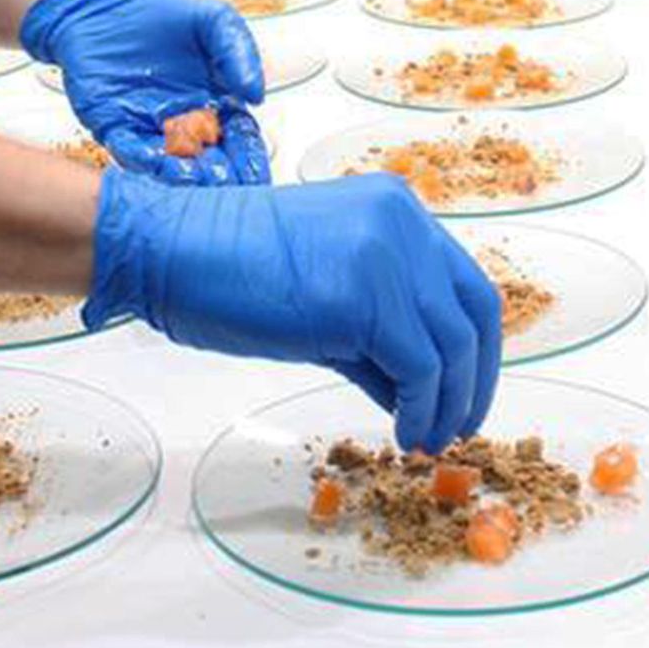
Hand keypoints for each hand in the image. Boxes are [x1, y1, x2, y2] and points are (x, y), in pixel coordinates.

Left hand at [21, 0, 267, 184]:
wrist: (101, 2)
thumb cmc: (158, 9)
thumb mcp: (213, 20)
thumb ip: (240, 53)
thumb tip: (257, 95)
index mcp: (214, 99)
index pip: (239, 138)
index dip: (250, 157)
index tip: (258, 172)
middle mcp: (184, 120)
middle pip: (211, 160)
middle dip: (224, 176)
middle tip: (233, 186)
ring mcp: (151, 128)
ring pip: (174, 164)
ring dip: (189, 177)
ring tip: (203, 181)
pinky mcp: (117, 128)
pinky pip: (134, 153)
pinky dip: (149, 162)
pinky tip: (165, 165)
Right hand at [87, 170, 501, 452]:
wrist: (172, 250)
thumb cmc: (231, 269)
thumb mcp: (326, 288)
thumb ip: (380, 329)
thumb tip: (421, 392)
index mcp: (396, 207)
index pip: (466, 282)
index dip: (476, 347)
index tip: (462, 394)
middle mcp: (403, 221)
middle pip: (476, 312)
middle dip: (475, 380)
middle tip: (456, 427)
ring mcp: (385, 254)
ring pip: (454, 345)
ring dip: (448, 405)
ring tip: (425, 439)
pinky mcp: (361, 297)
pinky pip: (419, 368)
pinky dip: (421, 410)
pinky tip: (403, 433)